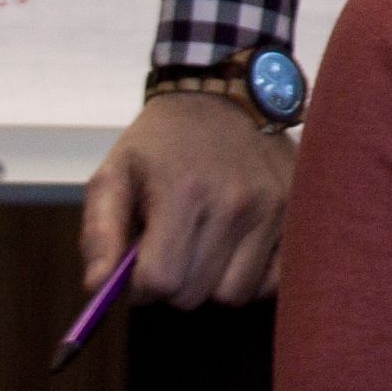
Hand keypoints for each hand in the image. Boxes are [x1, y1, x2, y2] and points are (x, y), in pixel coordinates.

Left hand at [85, 90, 292, 306]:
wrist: (224, 95)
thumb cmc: (162, 142)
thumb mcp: (115, 172)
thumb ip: (100, 231)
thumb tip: (97, 288)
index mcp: (184, 192)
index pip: (160, 281)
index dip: (140, 286)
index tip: (138, 268)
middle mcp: (234, 204)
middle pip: (193, 294)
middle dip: (172, 284)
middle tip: (169, 251)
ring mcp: (272, 211)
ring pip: (233, 295)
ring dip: (211, 282)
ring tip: (202, 246)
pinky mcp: (294, 216)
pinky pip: (271, 282)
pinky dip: (250, 278)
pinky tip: (234, 248)